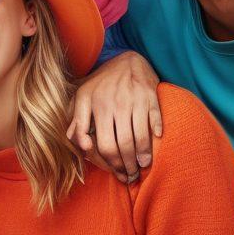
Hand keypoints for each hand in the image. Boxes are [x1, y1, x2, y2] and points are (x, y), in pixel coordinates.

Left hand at [67, 51, 160, 182]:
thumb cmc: (101, 84)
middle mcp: (115, 103)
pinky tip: (156, 143)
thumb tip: (82, 147)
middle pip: (123, 145)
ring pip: (140, 137)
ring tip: (143, 165)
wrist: (126, 59)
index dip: (111, 164)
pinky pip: (156, 121)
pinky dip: (157, 135)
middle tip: (131, 175)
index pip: (104, 144)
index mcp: (96, 106)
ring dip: (143, 156)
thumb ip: (76, 121)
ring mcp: (134, 100)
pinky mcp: (151, 96)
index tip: (117, 172)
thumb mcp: (82, 98)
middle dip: (128, 165)